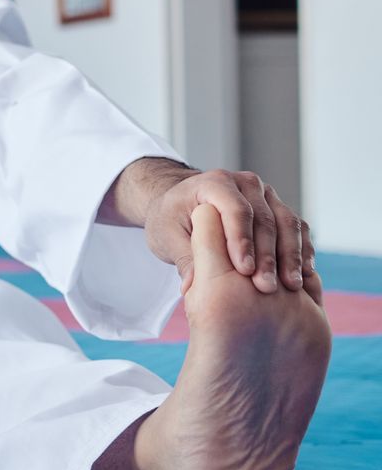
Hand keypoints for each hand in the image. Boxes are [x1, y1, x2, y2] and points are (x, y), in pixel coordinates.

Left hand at [143, 168, 313, 293]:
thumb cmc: (171, 220)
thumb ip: (184, 258)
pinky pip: (297, 229)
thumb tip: (190, 286)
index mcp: (215, 182)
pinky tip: (302, 275)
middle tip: (266, 286)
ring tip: (290, 286)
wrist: (183, 206)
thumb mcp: (168, 236)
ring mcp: (266, 195)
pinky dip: (301, 251)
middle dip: (267, 255)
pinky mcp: (280, 209)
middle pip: (264, 218)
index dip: (242, 240)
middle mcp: (246, 184)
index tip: (244, 270)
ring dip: (290, 256)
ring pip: (287, 223)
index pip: (235, 209)